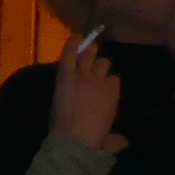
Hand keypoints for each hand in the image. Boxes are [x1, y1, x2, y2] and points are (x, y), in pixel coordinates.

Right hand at [49, 31, 123, 150]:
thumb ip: (68, 89)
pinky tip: (109, 93)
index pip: (69, 52)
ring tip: (102, 77)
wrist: (77, 138)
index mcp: (63, 79)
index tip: (79, 35)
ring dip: (102, 68)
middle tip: (93, 55)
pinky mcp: (112, 89)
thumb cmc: (61, 126)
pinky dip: (112, 83)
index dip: (75, 42)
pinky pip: (115, 79)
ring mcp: (98, 80)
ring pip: (105, 63)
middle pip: (90, 52)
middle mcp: (81, 74)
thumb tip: (74, 84)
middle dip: (92, 52)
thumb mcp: (59, 103)